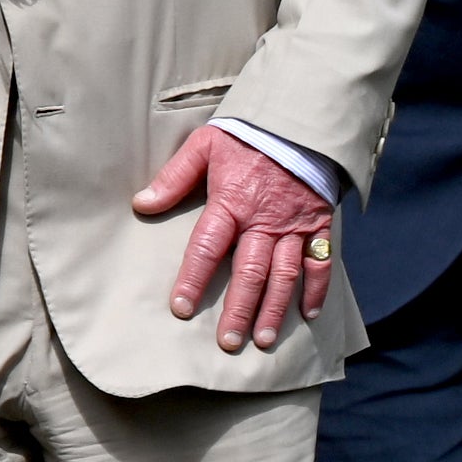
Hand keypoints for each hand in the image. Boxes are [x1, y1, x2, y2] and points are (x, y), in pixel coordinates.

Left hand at [132, 126, 334, 354]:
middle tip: (228, 342)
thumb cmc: (247, 134)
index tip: (181, 309)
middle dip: (238, 309)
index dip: (193, 279)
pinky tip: (307, 315)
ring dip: (273, 309)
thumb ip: (174, 178)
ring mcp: (294, 225)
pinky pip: (320, 262)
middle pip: (249, 272)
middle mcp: (263, 220)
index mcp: (231, 202)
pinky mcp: (318, 225)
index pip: (207, 247)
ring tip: (262, 340)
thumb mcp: (205, 145)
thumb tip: (141, 204)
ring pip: (284, 274)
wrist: (299, 119)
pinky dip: (316, 289)